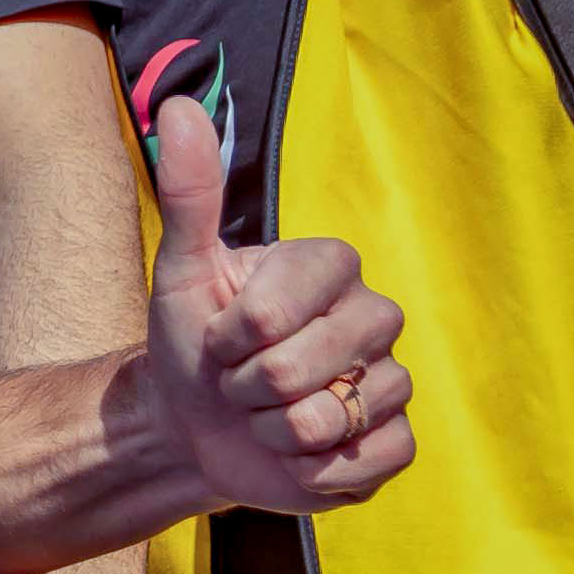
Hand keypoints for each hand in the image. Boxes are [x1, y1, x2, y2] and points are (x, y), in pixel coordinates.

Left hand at [139, 97, 412, 514]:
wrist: (193, 425)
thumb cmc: (191, 339)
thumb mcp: (182, 269)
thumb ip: (188, 191)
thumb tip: (179, 103)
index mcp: (333, 267)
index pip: (279, 309)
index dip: (234, 335)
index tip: (222, 334)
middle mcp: (375, 317)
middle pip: (299, 369)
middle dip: (245, 388)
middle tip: (239, 382)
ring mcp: (392, 382)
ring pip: (324, 420)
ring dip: (270, 432)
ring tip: (265, 416)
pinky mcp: (394, 444)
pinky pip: (360, 461)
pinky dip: (309, 470)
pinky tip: (295, 453)